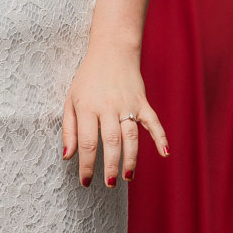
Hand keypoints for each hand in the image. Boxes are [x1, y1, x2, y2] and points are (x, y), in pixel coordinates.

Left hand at [60, 47, 167, 189]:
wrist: (111, 49)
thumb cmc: (88, 78)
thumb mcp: (71, 100)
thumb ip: (68, 129)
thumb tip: (67, 158)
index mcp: (87, 107)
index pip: (87, 142)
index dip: (86, 165)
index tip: (86, 182)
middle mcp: (108, 106)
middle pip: (110, 142)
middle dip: (110, 165)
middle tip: (109, 184)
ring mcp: (127, 103)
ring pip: (130, 136)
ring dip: (130, 158)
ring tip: (127, 177)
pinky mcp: (142, 101)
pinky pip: (153, 121)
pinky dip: (160, 137)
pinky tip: (165, 153)